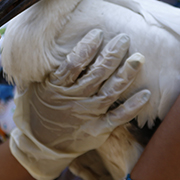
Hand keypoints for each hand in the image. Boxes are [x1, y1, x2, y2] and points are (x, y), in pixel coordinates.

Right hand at [9, 29, 150, 179]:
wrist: (38, 146)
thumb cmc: (36, 109)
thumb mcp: (33, 86)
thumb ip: (44, 66)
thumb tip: (47, 38)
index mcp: (56, 86)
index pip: (74, 64)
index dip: (87, 47)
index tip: (98, 33)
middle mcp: (73, 100)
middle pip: (96, 74)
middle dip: (112, 54)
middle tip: (124, 38)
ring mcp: (87, 115)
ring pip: (110, 92)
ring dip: (125, 74)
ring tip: (138, 58)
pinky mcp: (97, 130)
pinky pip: (117, 118)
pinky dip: (132, 107)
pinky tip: (146, 93)